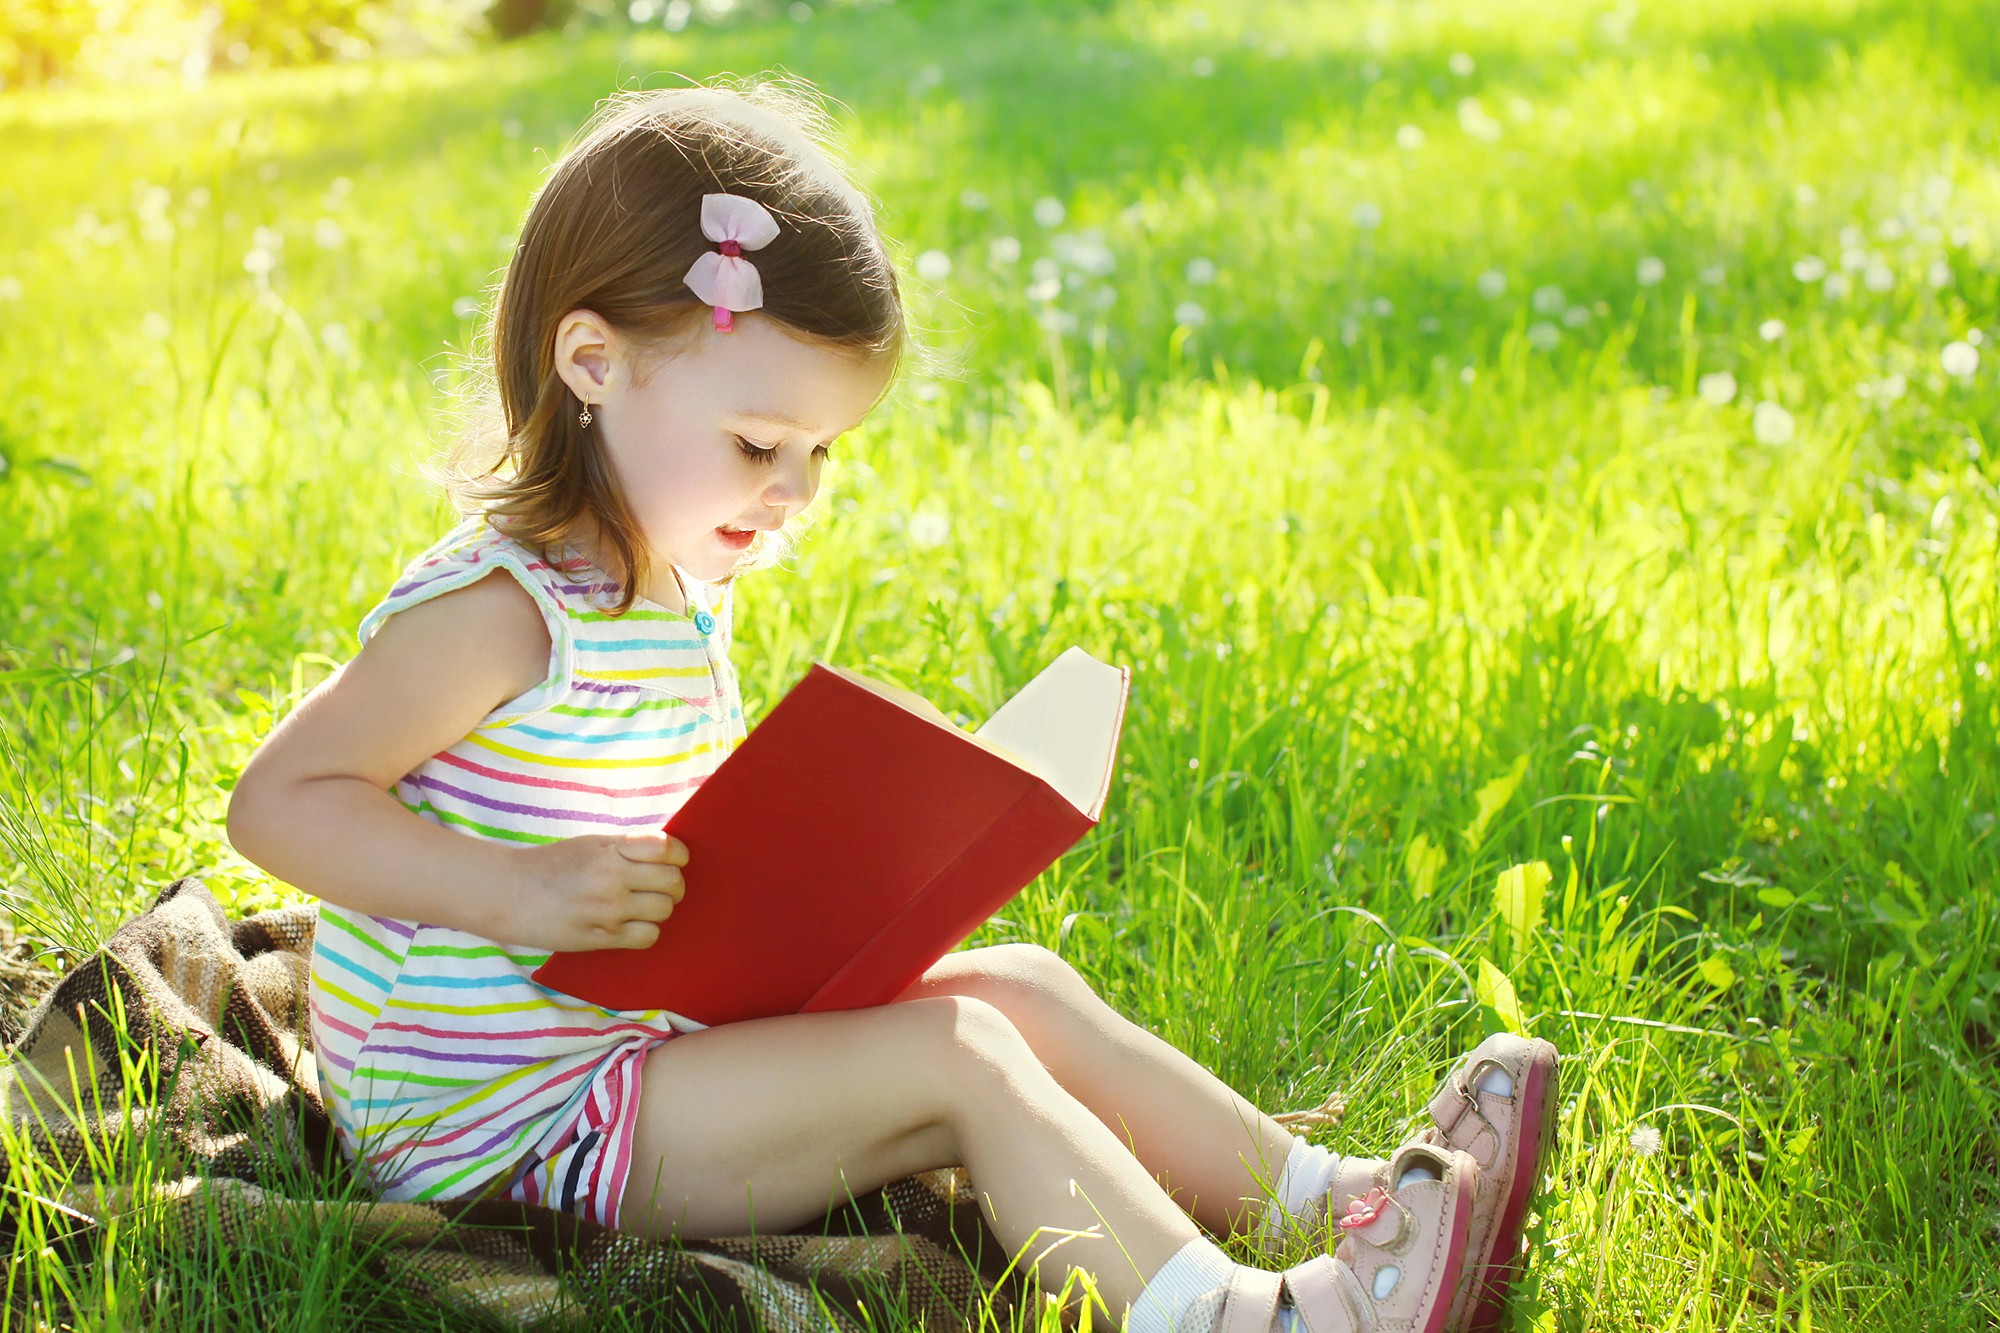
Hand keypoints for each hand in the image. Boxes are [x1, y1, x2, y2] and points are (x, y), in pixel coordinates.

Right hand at [503, 831, 689, 952]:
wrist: (510, 894)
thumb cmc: (553, 865)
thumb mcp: (591, 845)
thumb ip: (629, 848)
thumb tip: (670, 856)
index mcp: (611, 850)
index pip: (666, 848)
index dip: (680, 854)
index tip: (675, 859)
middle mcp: (612, 878)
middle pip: (672, 882)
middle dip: (673, 884)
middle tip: (660, 885)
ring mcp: (608, 910)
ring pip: (664, 910)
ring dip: (660, 907)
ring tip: (641, 904)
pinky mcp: (601, 938)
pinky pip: (648, 936)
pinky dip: (647, 930)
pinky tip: (631, 923)